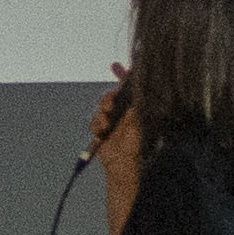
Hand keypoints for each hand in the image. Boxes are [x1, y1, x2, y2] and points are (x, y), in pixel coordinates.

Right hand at [86, 78, 143, 204]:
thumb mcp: (139, 125)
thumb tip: (134, 91)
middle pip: (112, 97)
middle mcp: (123, 114)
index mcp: (135, 111)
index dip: (123, 77)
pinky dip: (97, 125)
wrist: (124, 167)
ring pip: (102, 108)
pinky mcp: (101, 131)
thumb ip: (135, 108)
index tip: (117, 67)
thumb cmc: (137, 148)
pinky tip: (103, 132)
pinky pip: (95, 122)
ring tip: (107, 122)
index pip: (129, 89)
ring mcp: (112, 122)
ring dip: (102, 113)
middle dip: (109, 98)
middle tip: (110, 104)